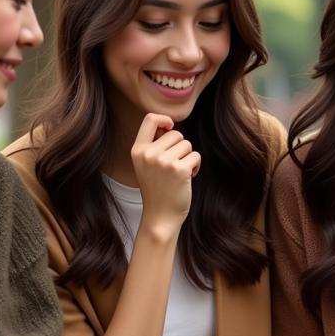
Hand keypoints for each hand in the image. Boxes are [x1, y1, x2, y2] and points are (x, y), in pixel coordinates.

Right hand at [130, 113, 200, 237]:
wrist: (160, 216)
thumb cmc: (157, 189)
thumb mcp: (146, 165)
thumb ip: (153, 145)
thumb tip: (170, 125)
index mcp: (138, 150)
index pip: (150, 119)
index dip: (164, 119)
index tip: (170, 127)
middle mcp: (149, 154)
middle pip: (176, 133)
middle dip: (180, 147)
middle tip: (175, 164)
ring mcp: (163, 162)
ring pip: (187, 144)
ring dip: (188, 157)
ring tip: (180, 173)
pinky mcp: (179, 170)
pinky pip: (195, 156)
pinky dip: (196, 166)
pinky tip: (188, 177)